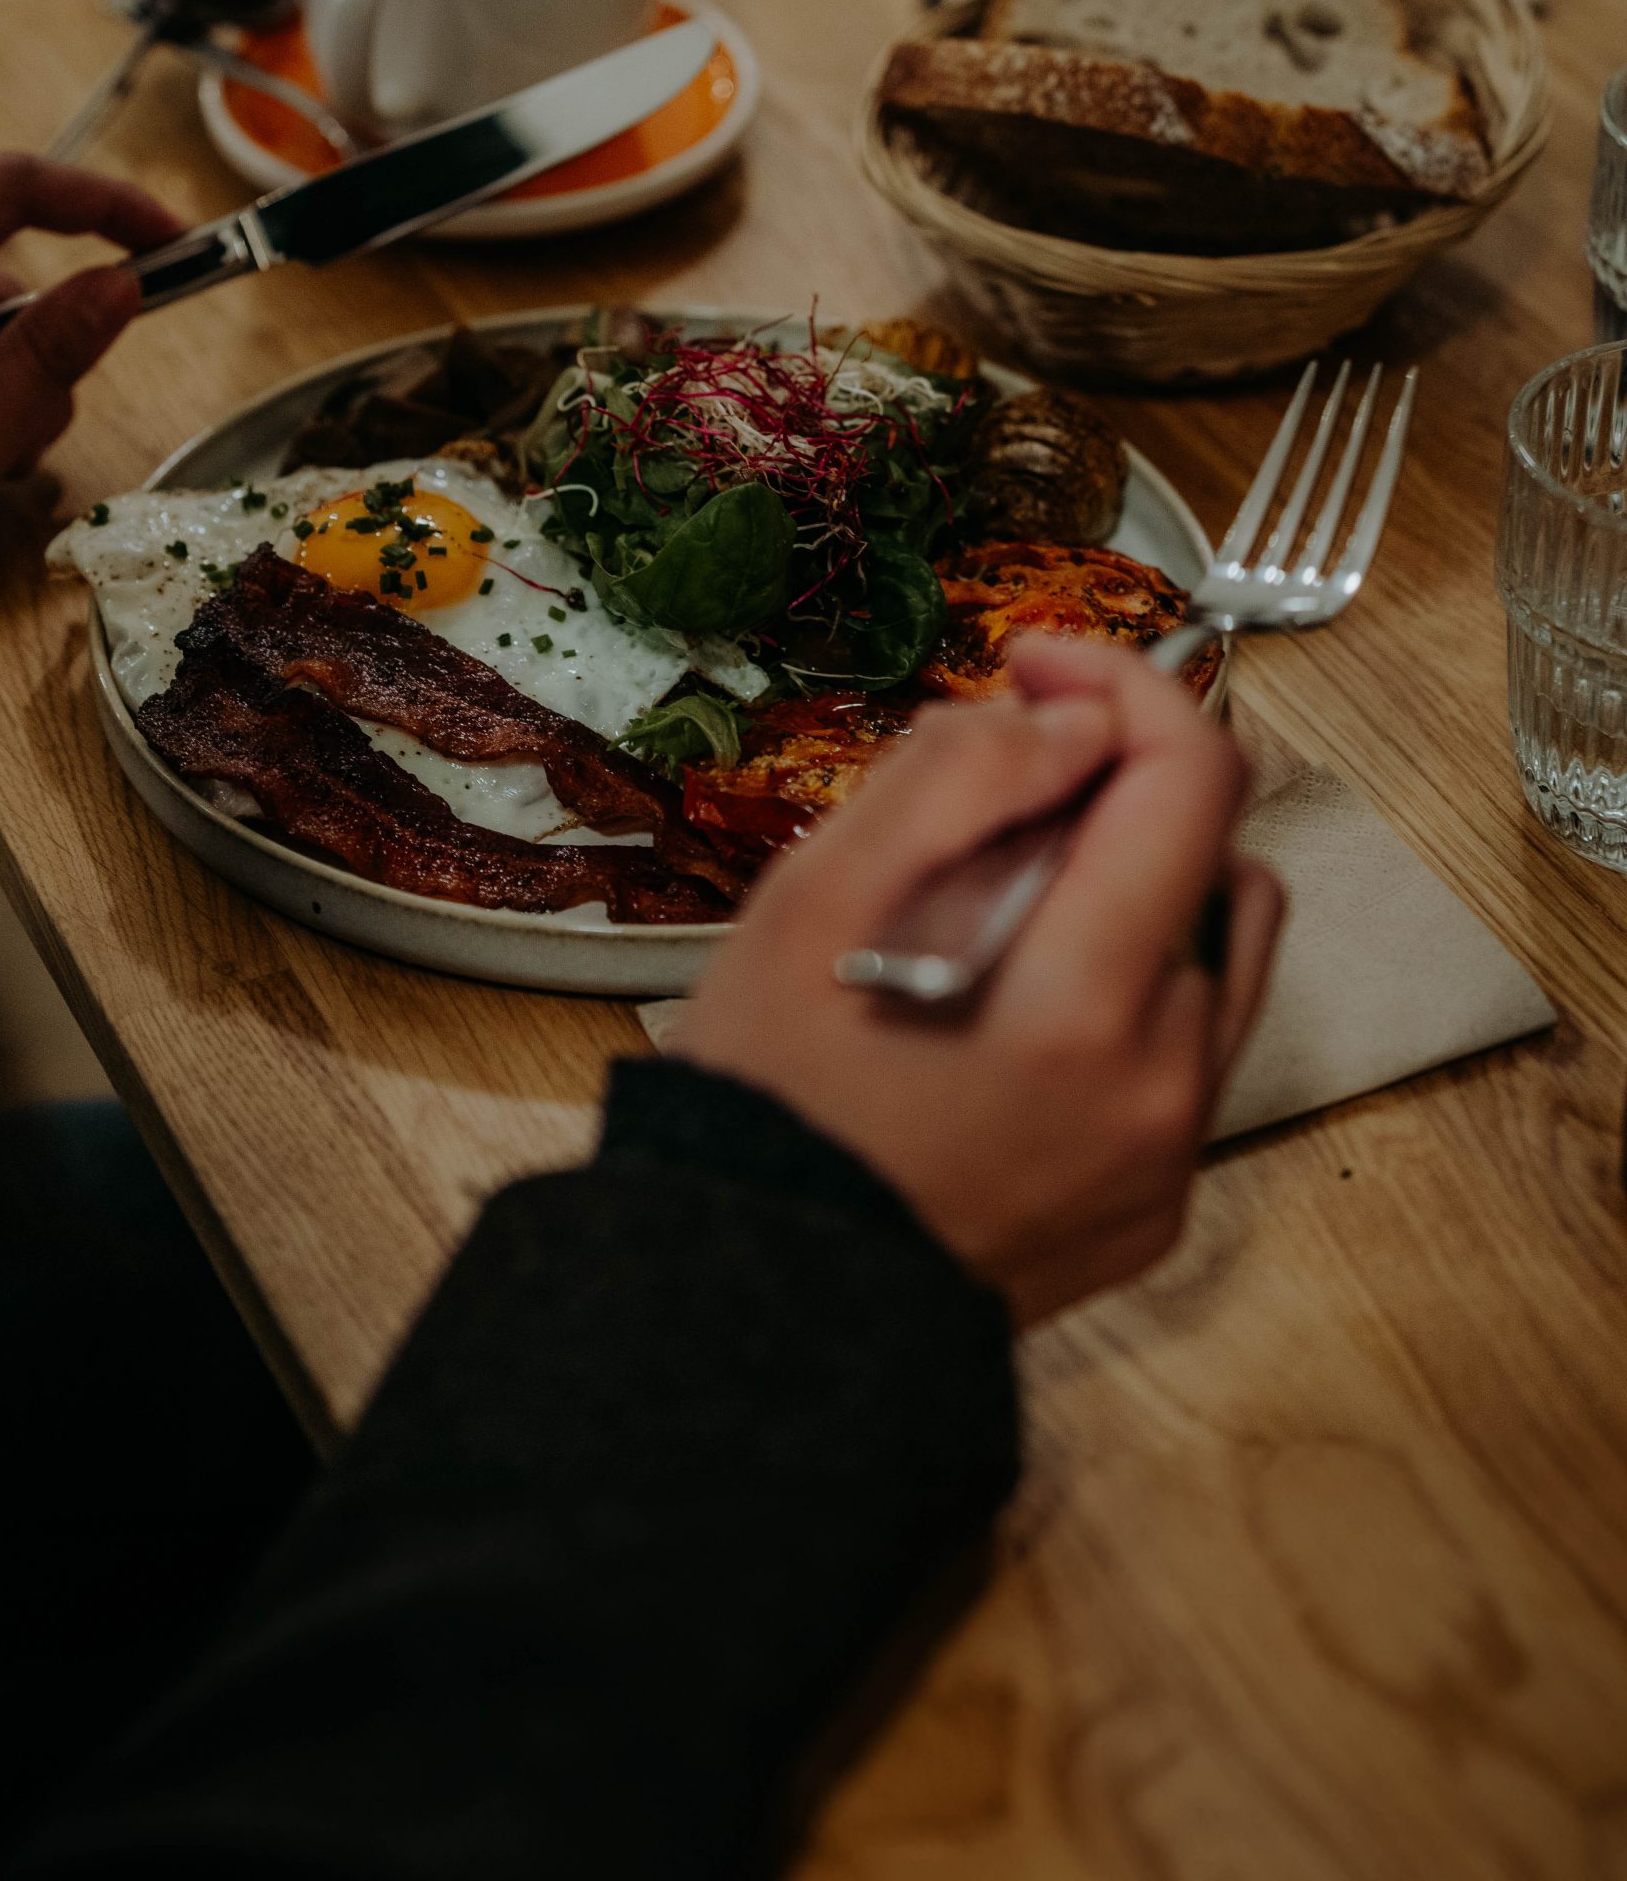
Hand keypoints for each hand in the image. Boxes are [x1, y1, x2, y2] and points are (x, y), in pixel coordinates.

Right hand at [670, 640, 1283, 1327]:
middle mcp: (1162, 1088)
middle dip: (1116, 786)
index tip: (1036, 665)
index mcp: (1081, 1008)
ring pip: (1217, 950)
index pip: (1192, 781)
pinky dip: (1126, 985)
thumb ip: (952, 787)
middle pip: (1214, 856)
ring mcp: (1171, 1154)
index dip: (1123, 682)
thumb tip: (1069, 721)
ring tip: (1002, 903)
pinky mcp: (1160, 1199)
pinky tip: (1011, 1003)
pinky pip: (1188, 1046)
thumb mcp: (809, 907)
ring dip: (1135, 884)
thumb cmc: (764, 1104)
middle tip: (991, 798)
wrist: (755, 1307)